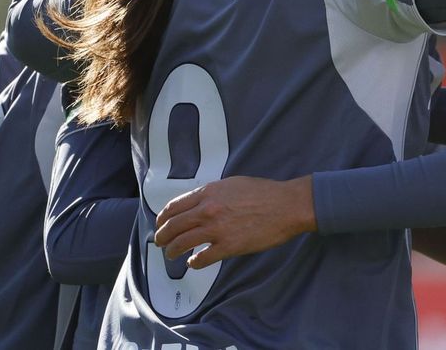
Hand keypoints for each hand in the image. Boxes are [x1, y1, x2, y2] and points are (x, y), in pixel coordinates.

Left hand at [156, 176, 316, 268]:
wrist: (285, 205)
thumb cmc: (264, 193)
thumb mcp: (232, 184)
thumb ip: (213, 194)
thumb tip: (199, 204)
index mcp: (208, 193)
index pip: (174, 207)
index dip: (162, 218)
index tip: (160, 224)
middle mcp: (207, 210)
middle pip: (172, 226)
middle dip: (162, 237)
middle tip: (161, 242)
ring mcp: (216, 229)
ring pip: (182, 243)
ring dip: (173, 251)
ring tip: (172, 255)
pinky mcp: (228, 246)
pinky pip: (202, 258)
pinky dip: (194, 262)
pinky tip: (193, 262)